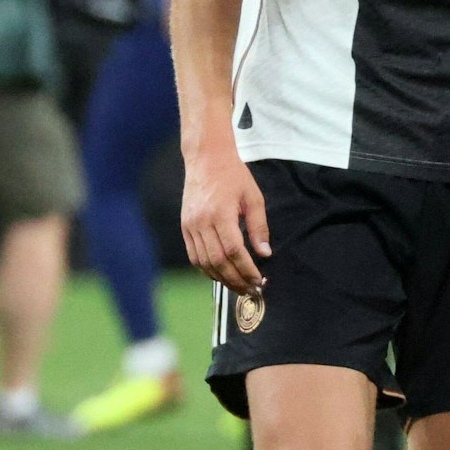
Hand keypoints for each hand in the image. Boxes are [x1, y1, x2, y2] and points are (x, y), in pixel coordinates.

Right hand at [180, 143, 270, 296]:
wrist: (206, 159)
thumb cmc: (234, 176)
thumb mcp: (254, 197)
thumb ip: (259, 227)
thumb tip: (264, 253)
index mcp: (220, 214)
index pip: (234, 251)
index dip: (246, 269)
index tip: (258, 279)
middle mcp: (202, 223)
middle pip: (218, 261)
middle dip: (235, 279)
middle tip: (250, 289)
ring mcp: (190, 226)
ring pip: (204, 262)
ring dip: (221, 278)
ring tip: (238, 286)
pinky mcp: (185, 227)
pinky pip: (194, 256)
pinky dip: (207, 269)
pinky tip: (220, 274)